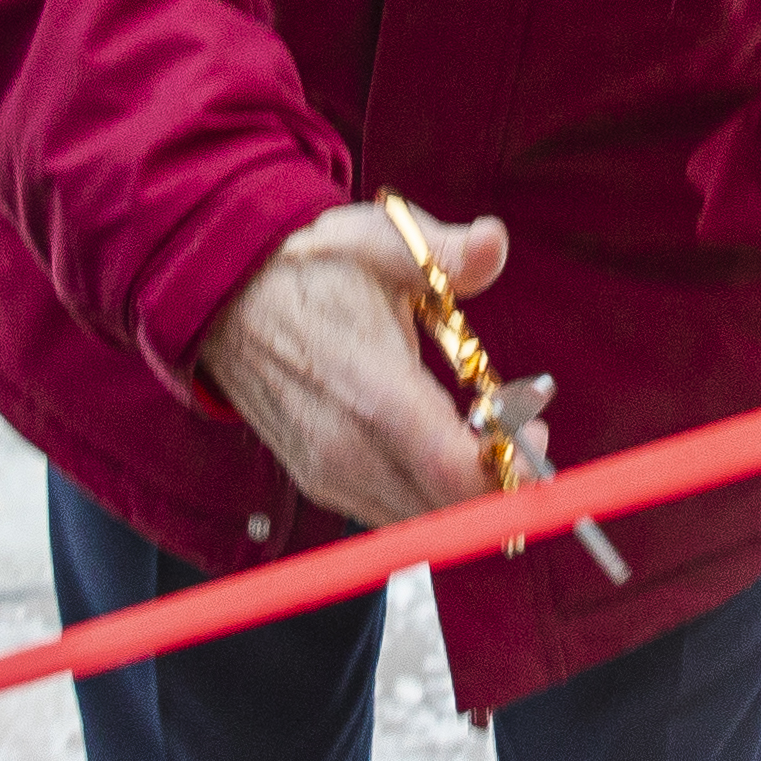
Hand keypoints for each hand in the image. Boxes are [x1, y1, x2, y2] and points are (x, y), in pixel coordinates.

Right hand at [199, 201, 505, 528]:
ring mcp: (330, 473)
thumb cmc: (312, 268)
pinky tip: (441, 445)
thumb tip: (494, 240)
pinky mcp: (319, 482)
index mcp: (373, 393)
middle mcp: (349, 450)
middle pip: (449, 512)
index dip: (511, 470)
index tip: (536, 429)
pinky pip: (391, 512)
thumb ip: (446, 251)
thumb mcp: (382, 243)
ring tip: (488, 433)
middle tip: (523, 430)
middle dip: (501, 482)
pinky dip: (429, 493)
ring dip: (465, 491)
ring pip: (423, 520)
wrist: (224, 295)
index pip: (454, 473)